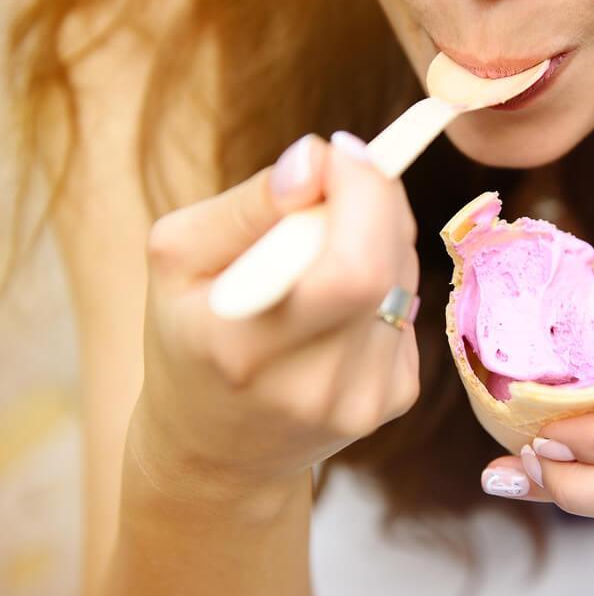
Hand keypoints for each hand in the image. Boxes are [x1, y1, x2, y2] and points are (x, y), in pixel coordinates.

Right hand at [134, 132, 420, 494]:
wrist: (218, 449)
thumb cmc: (189, 338)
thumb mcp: (178, 260)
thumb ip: (247, 205)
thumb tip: (317, 161)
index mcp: (246, 351)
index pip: (351, 268)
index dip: (363, 194)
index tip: (338, 152)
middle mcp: (316, 387)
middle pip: (388, 268)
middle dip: (375, 200)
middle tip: (341, 180)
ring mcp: (363, 400)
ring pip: (404, 279)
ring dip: (380, 237)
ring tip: (328, 243)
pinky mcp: (393, 400)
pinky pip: (407, 308)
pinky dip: (384, 279)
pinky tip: (341, 297)